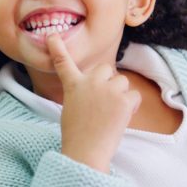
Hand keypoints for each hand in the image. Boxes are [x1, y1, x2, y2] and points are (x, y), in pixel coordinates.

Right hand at [47, 34, 140, 172]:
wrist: (86, 151)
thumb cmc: (77, 135)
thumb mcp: (71, 109)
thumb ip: (82, 94)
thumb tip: (98, 92)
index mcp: (73, 86)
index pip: (64, 63)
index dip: (58, 49)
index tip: (53, 36)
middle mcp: (90, 83)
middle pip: (106, 68)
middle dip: (108, 80)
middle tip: (105, 100)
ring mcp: (108, 90)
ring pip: (122, 81)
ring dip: (120, 94)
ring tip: (111, 112)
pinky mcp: (124, 100)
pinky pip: (134, 96)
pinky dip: (131, 106)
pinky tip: (121, 118)